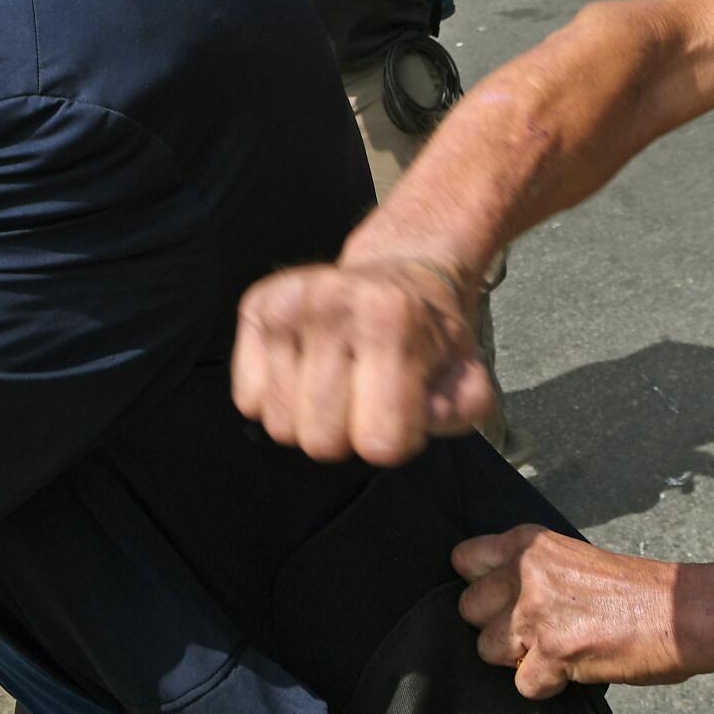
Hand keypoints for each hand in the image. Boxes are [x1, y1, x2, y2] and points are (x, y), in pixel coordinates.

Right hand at [231, 257, 495, 465]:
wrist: (398, 271)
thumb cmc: (429, 335)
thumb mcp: (466, 374)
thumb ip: (459, 409)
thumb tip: (423, 417)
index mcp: (391, 319)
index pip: (379, 441)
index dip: (395, 441)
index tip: (403, 415)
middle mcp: (331, 303)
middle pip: (320, 441)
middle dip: (347, 436)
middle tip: (365, 401)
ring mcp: (287, 304)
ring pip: (279, 425)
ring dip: (310, 419)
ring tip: (337, 385)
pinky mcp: (256, 306)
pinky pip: (248, 399)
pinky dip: (276, 399)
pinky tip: (306, 371)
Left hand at [456, 526, 689, 697]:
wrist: (680, 612)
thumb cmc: (633, 589)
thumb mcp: (569, 558)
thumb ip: (529, 571)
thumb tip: (495, 595)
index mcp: (528, 543)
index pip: (463, 560)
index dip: (479, 586)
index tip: (497, 598)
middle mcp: (525, 572)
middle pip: (468, 609)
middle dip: (496, 627)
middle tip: (533, 630)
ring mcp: (535, 612)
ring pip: (485, 649)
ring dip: (517, 658)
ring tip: (554, 649)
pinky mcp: (552, 652)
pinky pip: (522, 683)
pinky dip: (547, 685)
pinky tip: (572, 668)